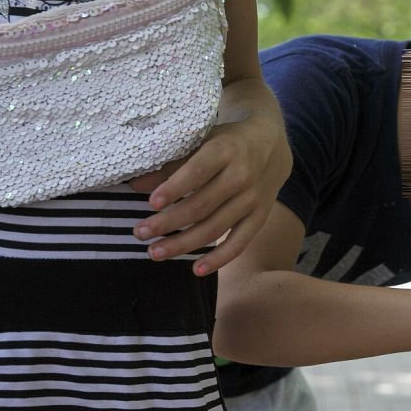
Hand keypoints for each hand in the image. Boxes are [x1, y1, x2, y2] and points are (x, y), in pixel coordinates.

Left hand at [130, 105, 290, 275]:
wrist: (272, 147)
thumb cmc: (227, 142)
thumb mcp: (201, 140)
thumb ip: (171, 162)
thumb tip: (137, 185)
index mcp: (225, 150)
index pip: (197, 171)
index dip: (174, 189)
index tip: (151, 203)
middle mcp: (242, 175)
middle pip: (202, 205)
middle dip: (168, 222)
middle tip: (140, 232)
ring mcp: (253, 199)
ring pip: (215, 227)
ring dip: (183, 244)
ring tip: (155, 252)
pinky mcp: (260, 217)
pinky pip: (240, 243)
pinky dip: (219, 258)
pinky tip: (196, 270)